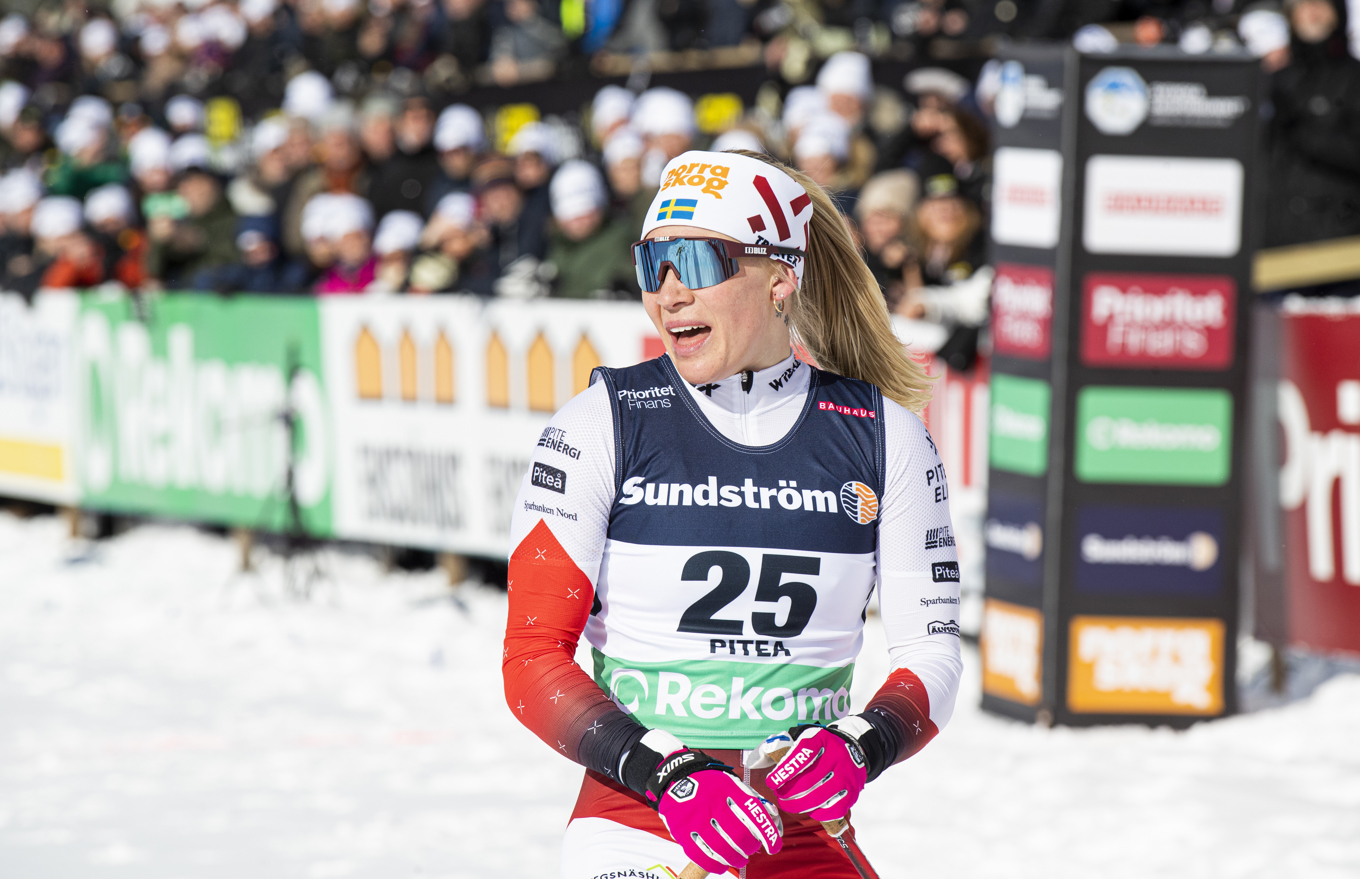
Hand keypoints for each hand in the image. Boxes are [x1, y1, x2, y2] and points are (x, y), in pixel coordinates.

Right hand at [643, 741, 781, 872]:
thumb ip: (752, 801)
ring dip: (734, 860)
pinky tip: (720, 864)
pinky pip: (701, 855)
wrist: (676, 776)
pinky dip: (715, 865)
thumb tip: (773, 822)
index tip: (773, 846)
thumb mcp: (732, 784)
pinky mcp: (683, 831)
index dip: (767, 834)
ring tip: (738, 859)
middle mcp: (714, 804)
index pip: (754, 814)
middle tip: (750, 850)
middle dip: (750, 848)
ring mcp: (697, 819)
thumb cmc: (710, 784)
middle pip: (739, 836)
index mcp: (730, 789)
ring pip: (721, 850)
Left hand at [766, 720, 869, 821]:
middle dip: (788, 792)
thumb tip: (763, 766)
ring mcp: (846, 776)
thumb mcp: (807, 739)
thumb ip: (789, 752)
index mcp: (822, 739)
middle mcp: (836, 756)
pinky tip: (809, 809)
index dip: (784, 771)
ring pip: (818, 798)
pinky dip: (817, 813)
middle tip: (779, 794)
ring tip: (788, 804)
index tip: (771, 782)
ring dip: (798, 805)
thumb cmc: (822, 748)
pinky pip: (832, 810)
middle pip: (808, 781)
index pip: (802, 755)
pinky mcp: (852, 793)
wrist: (854, 748)